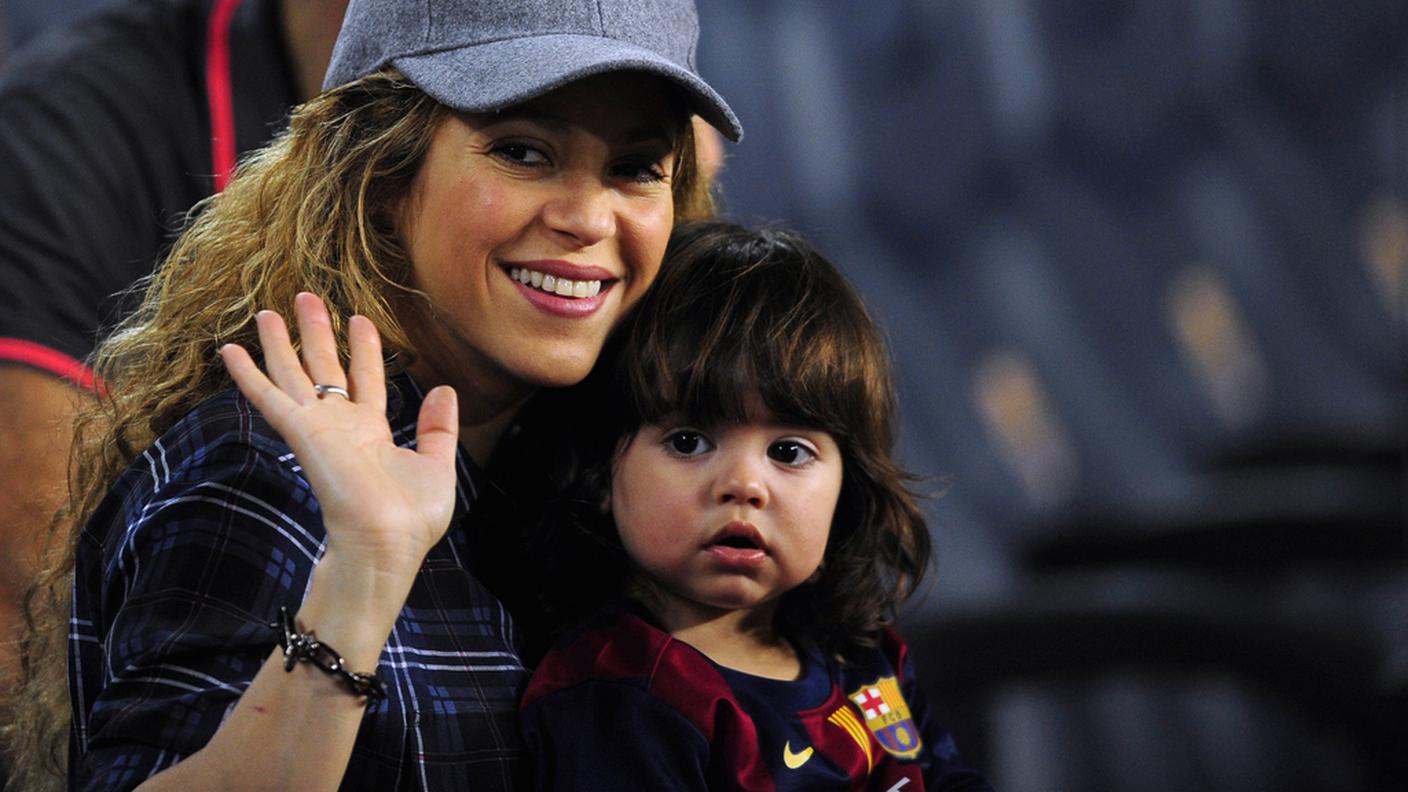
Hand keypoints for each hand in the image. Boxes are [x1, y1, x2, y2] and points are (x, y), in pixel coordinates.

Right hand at [219, 293, 457, 574]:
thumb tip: (445, 390)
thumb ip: (438, 428)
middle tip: (307, 297)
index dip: (363, 349)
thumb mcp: (437, 465)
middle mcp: (341, 427)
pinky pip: (269, 397)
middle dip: (316, 333)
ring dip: (280, 342)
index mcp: (372, 434)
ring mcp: (318, 428)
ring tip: (268, 309)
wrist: (386, 544)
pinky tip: (230, 350)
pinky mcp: (301, 433)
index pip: (365, 380)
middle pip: (324, 368)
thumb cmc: (411, 519)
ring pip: (293, 374)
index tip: (360, 318)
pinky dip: (247, 373)